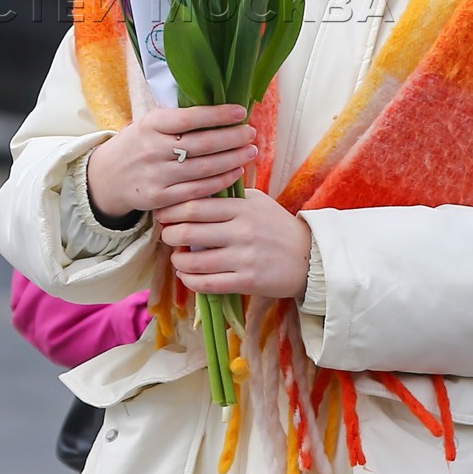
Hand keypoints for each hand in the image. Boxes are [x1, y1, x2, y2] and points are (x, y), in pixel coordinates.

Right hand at [84, 104, 255, 220]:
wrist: (107, 176)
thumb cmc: (138, 144)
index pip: (190, 118)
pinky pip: (197, 190)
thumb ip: (178, 118)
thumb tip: (219, 105)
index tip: (241, 112)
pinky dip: (220, 181)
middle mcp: (153, 148)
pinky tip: (235, 172)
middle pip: (202, 144)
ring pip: (203, 168)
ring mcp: (156, 175)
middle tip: (251, 133)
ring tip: (250, 151)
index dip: (218, 115)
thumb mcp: (149, 123)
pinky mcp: (160, 198)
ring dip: (232, 159)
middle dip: (232, 138)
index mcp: (151, 124)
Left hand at [156, 191, 312, 300]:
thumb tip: (194, 190)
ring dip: (177, 259)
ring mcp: (244, 257)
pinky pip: (208, 283)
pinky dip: (190, 280)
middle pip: (189, 230)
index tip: (163, 214)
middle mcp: (241, 231)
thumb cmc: (278, 227)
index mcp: (242, 207)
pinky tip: (187, 275)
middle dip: (169, 234)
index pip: (195, 205)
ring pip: (195, 260)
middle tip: (166, 235)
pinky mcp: (248, 281)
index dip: (171, 210)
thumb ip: (229, 195)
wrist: (309, 258)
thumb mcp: (257, 201)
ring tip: (176, 257)